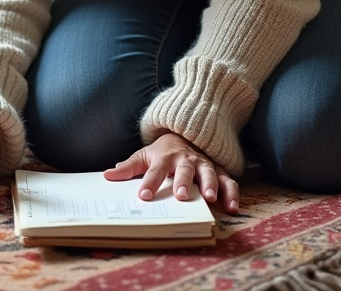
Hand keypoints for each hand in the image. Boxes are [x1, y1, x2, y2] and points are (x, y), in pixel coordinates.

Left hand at [103, 132, 240, 212]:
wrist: (186, 133)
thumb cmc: (162, 151)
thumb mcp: (144, 155)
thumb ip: (129, 167)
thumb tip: (108, 175)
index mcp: (165, 157)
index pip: (155, 170)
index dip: (149, 182)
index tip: (143, 195)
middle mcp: (186, 160)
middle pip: (185, 170)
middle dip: (183, 182)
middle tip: (181, 196)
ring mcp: (204, 164)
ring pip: (209, 173)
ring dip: (210, 185)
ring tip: (209, 198)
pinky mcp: (219, 170)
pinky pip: (228, 181)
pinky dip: (232, 193)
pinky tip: (232, 208)